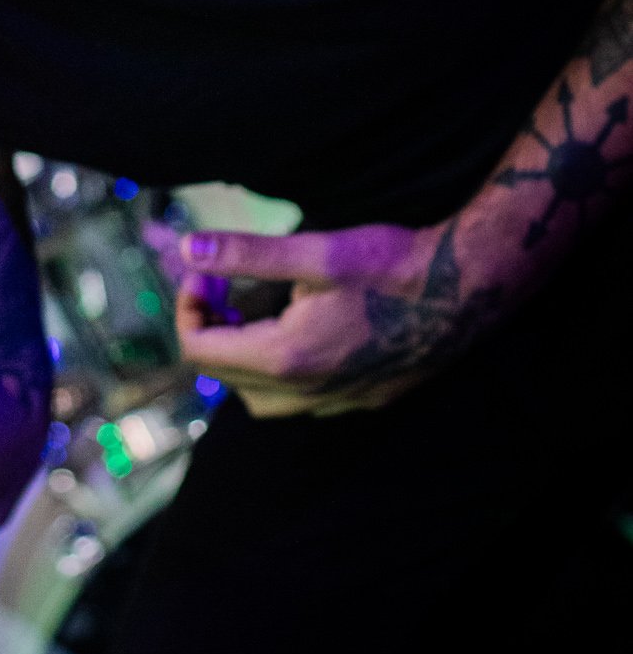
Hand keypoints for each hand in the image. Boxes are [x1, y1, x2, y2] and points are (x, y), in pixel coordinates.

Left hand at [145, 218, 458, 418]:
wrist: (466, 292)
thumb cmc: (391, 266)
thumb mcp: (315, 252)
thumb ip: (246, 254)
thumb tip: (188, 250)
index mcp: (287, 359)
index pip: (200, 351)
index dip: (188, 307)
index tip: (204, 271)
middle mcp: (307, 394)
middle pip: (222, 377)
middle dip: (209, 329)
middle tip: (220, 285)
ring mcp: (336, 403)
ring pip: (258, 398)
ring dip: (239, 358)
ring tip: (251, 310)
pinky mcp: (362, 400)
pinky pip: (297, 402)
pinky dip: (276, 372)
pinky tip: (296, 330)